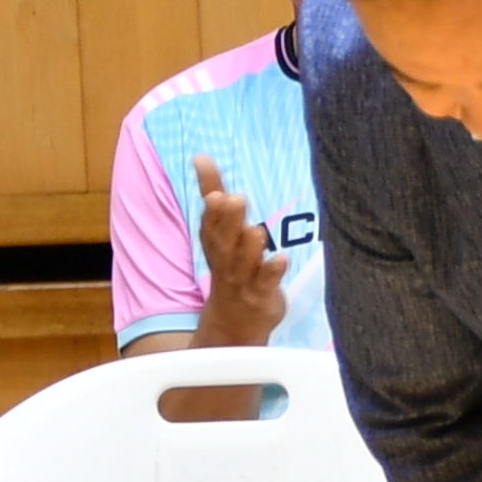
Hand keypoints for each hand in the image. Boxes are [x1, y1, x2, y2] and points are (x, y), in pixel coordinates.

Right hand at [192, 157, 293, 351]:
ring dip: (249, 247)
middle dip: (228, 221)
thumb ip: (213, 193)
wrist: (232, 324)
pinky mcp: (261, 296)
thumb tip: (201, 157)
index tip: (214, 187)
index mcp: (216, 241)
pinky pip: (266, 284)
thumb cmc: (230, 266)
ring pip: (244, 262)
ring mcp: (243, 279)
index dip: (211, 205)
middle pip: (225, 240)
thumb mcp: (219, 231)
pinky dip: (272, 272)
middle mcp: (226, 259)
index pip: (210, 220)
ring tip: (256, 230)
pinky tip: (281, 259)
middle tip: (233, 199)